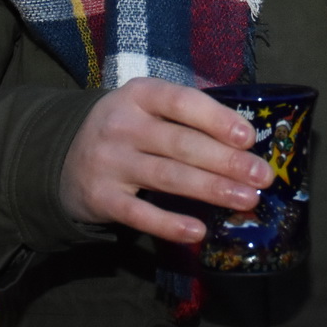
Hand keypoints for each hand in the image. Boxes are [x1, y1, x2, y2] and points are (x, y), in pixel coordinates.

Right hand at [60, 77, 271, 242]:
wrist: (63, 156)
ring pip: (168, 177)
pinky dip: (169, 223)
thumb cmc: (127, 130)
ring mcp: (109, 162)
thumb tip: (246, 139)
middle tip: (262, 177)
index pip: (183, 102)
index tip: (249, 138)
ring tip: (247, 200)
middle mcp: (122, 125)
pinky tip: (197, 231)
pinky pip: (139, 214)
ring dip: (211, 189)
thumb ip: (187, 116)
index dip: (217, 119)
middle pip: (182, 144)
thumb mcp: (148, 108)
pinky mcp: (101, 197)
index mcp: (140, 95)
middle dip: (227, 161)